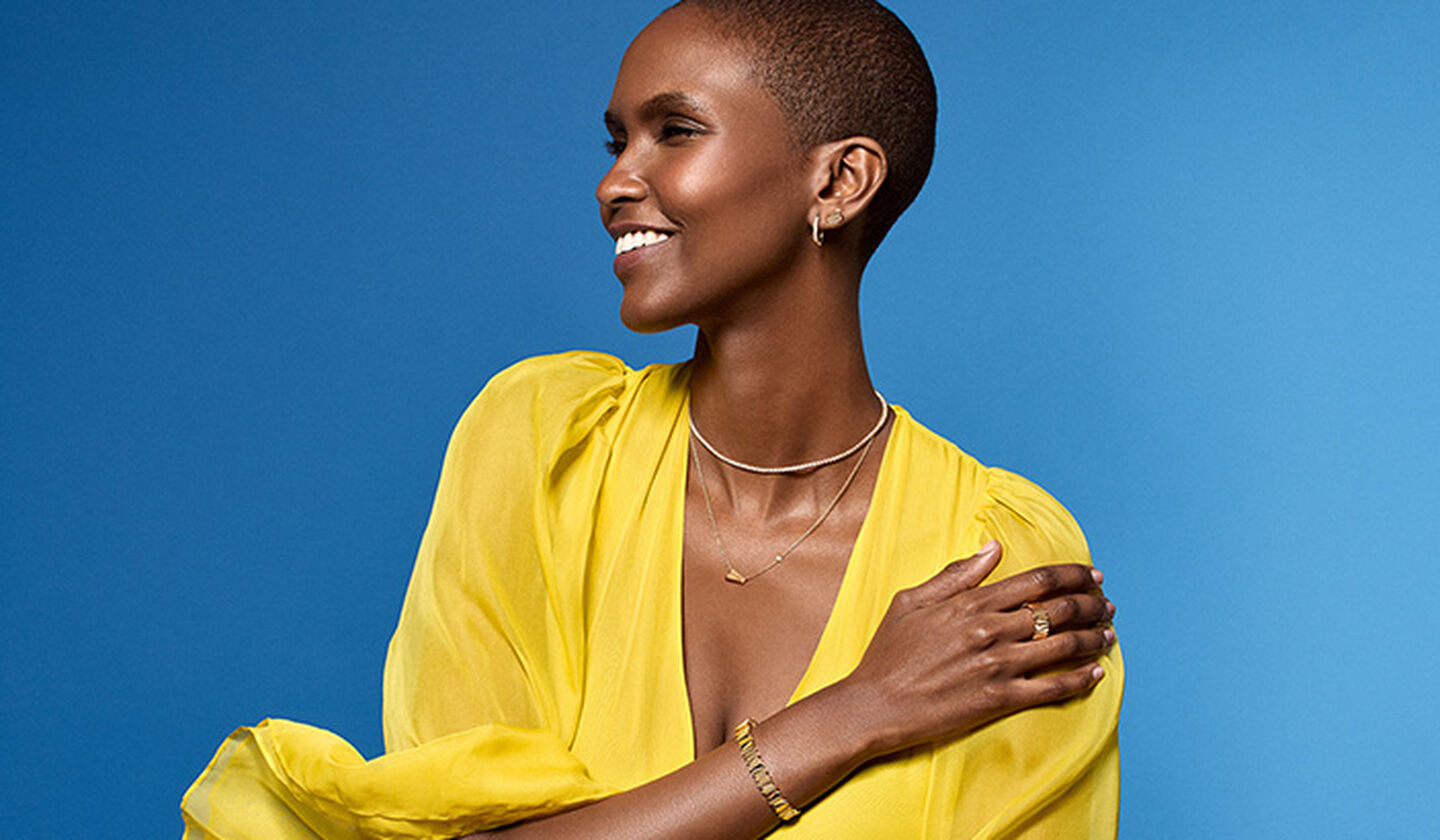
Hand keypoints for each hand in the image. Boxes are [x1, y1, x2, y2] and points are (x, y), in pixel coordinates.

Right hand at [839, 540, 1112, 759]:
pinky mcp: (999, 699)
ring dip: (1093, 638)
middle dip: (1091, 604)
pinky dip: (1079, 679)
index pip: (1037, 581)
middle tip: (1106, 604)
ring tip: (1108, 634)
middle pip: (1059, 610)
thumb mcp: (911, 601)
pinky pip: (1052, 688)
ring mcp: (997, 666)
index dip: (1072, 576)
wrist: (873, 705)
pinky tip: (1096, 673)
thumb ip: (955, 574)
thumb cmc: (888, 652)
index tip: (1092, 576)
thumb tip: (991, 549)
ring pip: (1063, 646)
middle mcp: (991, 631)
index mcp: (971, 603)